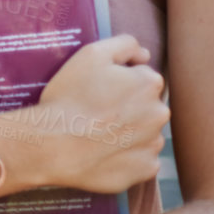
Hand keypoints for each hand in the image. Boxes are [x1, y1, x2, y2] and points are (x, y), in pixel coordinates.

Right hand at [22, 33, 168, 192]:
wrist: (53, 145)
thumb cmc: (69, 97)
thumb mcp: (90, 54)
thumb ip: (125, 44)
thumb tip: (145, 55)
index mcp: (149, 83)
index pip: (140, 78)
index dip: (118, 83)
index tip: (97, 91)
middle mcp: (160, 112)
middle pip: (146, 106)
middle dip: (128, 108)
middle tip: (96, 113)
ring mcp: (154, 143)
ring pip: (145, 133)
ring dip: (128, 133)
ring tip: (97, 135)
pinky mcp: (145, 169)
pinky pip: (141, 159)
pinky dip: (127, 157)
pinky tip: (104, 153)